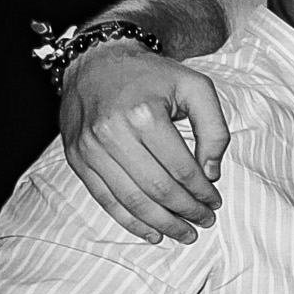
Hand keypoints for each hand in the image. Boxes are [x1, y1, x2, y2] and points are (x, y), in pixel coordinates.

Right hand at [61, 40, 231, 244]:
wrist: (97, 59)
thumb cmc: (152, 74)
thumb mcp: (196, 88)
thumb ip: (214, 130)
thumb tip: (212, 174)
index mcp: (145, 115)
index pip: (182, 170)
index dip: (203, 193)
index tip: (215, 202)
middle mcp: (112, 133)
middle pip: (158, 189)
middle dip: (187, 212)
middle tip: (205, 221)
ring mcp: (90, 148)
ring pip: (132, 200)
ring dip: (162, 224)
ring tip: (184, 233)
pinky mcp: (77, 158)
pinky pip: (105, 199)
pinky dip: (130, 221)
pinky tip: (152, 233)